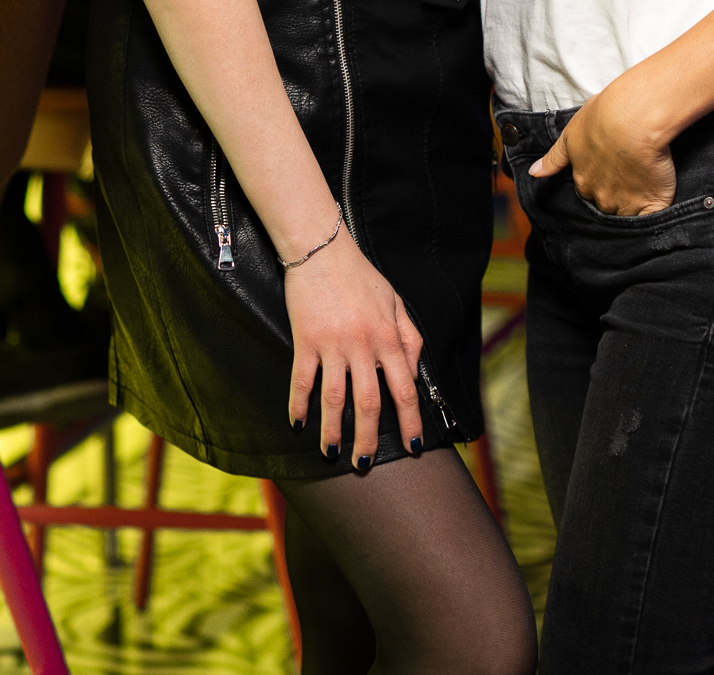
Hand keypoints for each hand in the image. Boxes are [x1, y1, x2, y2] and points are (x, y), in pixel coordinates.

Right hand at [284, 227, 423, 468]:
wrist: (322, 249)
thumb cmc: (360, 275)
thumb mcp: (395, 301)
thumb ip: (409, 336)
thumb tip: (415, 371)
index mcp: (388, 338)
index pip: (405, 389)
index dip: (410, 421)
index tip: (411, 446)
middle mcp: (363, 345)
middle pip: (369, 403)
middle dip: (368, 439)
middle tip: (364, 463)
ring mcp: (333, 344)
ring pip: (335, 399)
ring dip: (333, 430)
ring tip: (332, 453)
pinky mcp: (306, 340)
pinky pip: (303, 381)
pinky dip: (299, 405)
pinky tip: (297, 424)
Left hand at [528, 85, 676, 216]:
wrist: (634, 118)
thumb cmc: (603, 117)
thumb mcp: (570, 133)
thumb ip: (553, 158)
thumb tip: (533, 173)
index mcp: (582, 179)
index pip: (588, 192)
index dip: (599, 182)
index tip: (609, 170)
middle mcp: (601, 197)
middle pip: (606, 206)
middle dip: (614, 198)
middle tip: (628, 177)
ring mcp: (626, 203)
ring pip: (627, 215)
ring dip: (633, 206)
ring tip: (644, 186)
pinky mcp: (652, 204)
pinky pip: (651, 219)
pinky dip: (653, 216)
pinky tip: (657, 203)